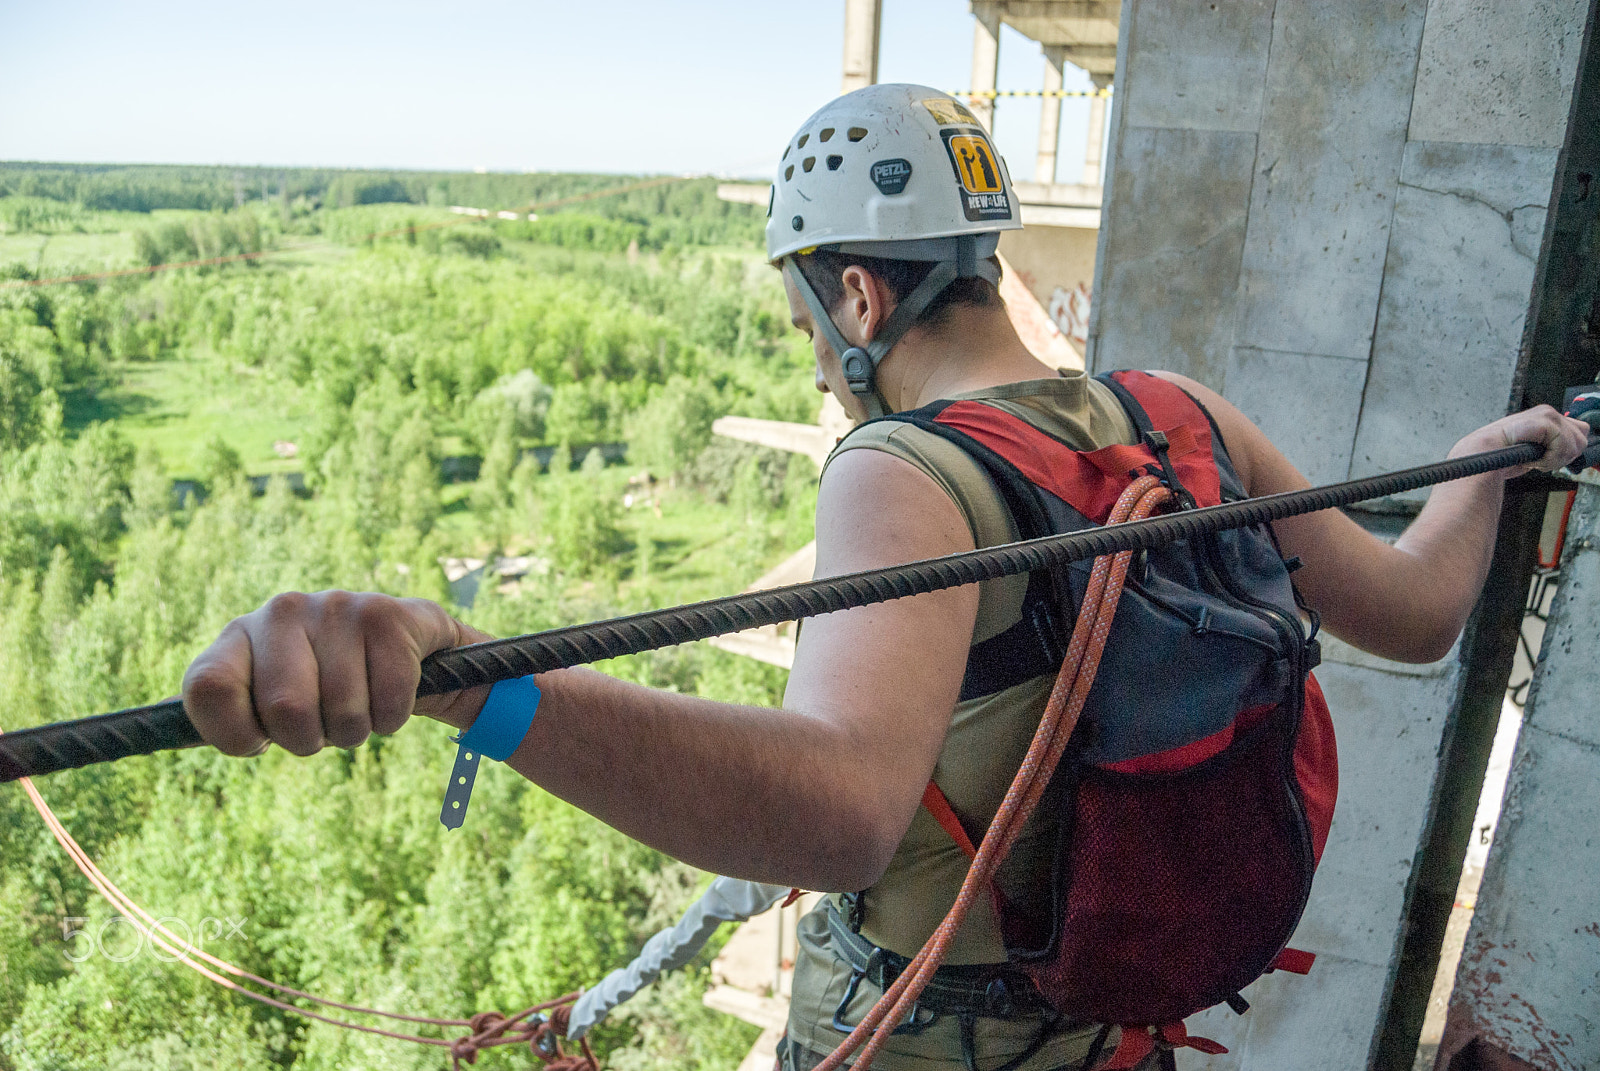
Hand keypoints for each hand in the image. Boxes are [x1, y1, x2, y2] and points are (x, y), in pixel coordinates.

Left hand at [182, 591, 491, 756]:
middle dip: (310, 739)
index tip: (260, 741)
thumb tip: (165, 738)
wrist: (403, 646)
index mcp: (238, 637)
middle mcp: (280, 611)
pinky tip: (389, 692)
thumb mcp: (265, 703)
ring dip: (356, 730)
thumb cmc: (321, 688)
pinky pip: (388, 701)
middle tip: (321, 725)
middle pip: (285, 710)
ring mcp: (333, 606)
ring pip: (343, 712)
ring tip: (358, 705)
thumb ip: (223, 717)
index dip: (235, 734)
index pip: (207, 688)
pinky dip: (392, 716)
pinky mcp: (384, 614)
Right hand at [1450, 405, 1592, 476]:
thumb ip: (1552, 446)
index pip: (1579, 432)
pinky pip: (1563, 445)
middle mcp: (1547, 412)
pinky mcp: (1544, 420)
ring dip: (1556, 459)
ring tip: (1534, 460)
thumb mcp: (1533, 452)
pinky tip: (1532, 459)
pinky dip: (1549, 459)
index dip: (1568, 451)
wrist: (1480, 457)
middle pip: (1582, 437)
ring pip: (1576, 443)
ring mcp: (1546, 414)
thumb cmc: (1500, 457)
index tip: (1547, 460)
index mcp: (1545, 417)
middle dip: (1565, 456)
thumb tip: (1573, 449)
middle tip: (1540, 461)